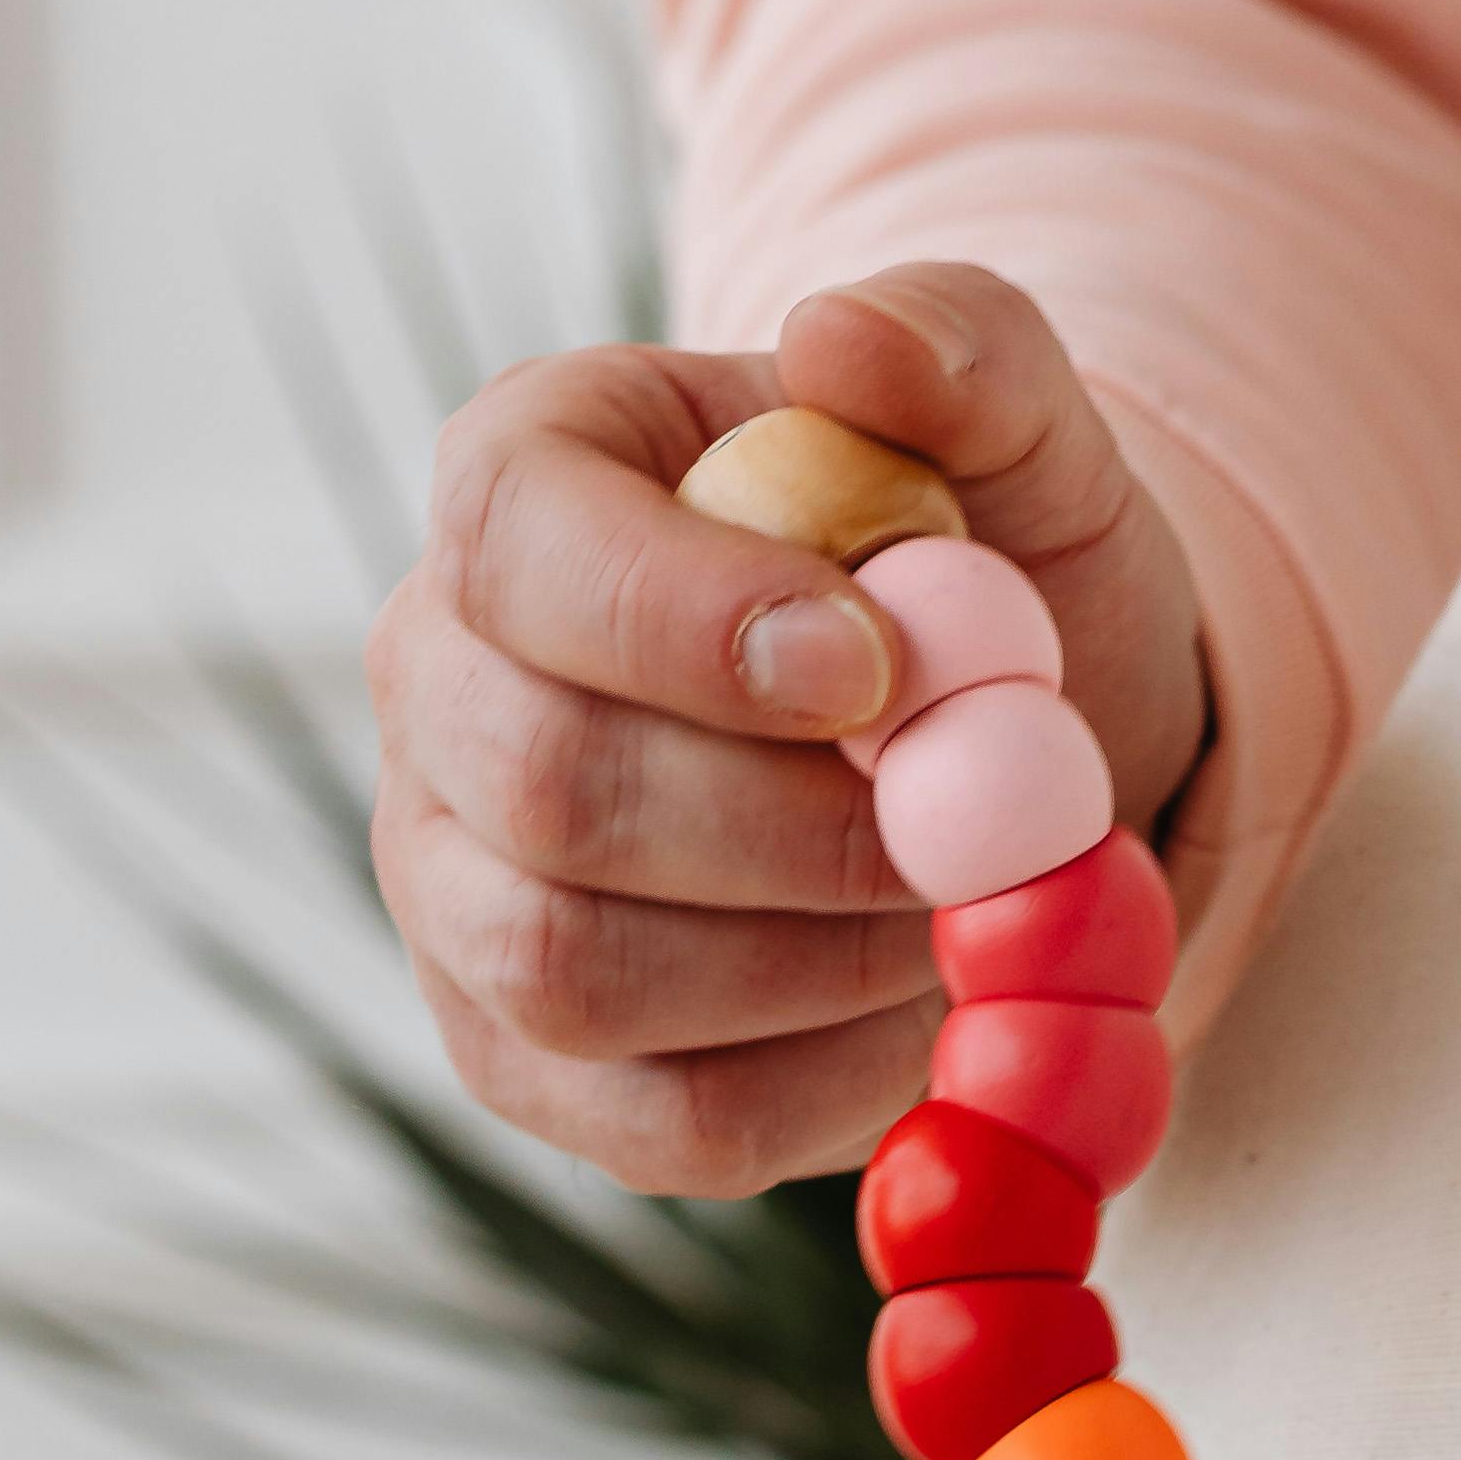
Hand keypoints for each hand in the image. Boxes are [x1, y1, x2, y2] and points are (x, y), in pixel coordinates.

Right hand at [368, 266, 1212, 1195]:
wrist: (1007, 755)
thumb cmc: (980, 573)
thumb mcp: (1019, 426)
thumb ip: (962, 347)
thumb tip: (844, 337)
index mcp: (521, 485)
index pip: (523, 550)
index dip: (691, 625)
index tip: (879, 670)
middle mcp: (442, 685)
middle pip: (547, 788)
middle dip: (793, 830)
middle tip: (968, 832)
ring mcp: (456, 889)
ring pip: (576, 973)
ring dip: (814, 963)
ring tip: (953, 910)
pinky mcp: (529, 1063)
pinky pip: (654, 1123)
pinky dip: (823, 1088)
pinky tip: (917, 1012)